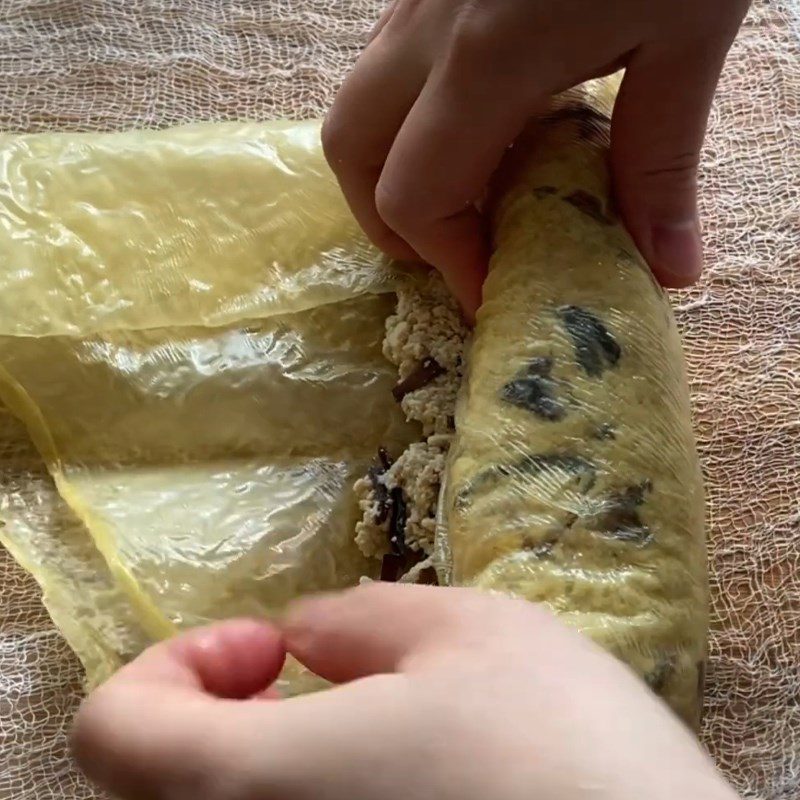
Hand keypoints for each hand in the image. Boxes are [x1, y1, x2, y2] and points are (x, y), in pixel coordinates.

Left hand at [71, 584, 738, 799]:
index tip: (268, 648)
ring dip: (265, 754)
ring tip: (368, 721)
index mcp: (259, 787)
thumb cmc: (560, 753)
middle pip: (158, 782)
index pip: (114, 732)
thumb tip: (304, 634)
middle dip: (220, 708)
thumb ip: (358, 619)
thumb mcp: (466, 634)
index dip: (172, 667)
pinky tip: (401, 777)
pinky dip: (310, 795)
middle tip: (312, 673)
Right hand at [323, 0, 749, 317]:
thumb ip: (663, 161)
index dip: (448, 262)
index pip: (417, 197)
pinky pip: (390, 67)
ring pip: (358, 105)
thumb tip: (671, 269)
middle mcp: (426, 26)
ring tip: (463, 199)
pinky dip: (412, 122)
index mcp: (485, 56)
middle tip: (455, 250)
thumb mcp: (687, 33)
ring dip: (392, 171)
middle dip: (390, 223)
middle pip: (352, 152)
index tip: (493, 290)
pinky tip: (475, 126)